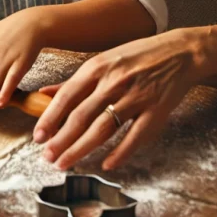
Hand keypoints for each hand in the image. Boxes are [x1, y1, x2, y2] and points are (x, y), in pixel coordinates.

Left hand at [32, 28, 199, 170]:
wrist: (179, 52)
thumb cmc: (138, 56)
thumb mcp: (103, 60)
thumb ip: (74, 80)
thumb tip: (44, 93)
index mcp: (98, 67)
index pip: (68, 96)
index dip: (51, 118)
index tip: (38, 136)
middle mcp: (114, 82)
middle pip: (82, 116)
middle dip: (62, 139)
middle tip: (47, 157)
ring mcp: (135, 97)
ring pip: (103, 128)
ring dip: (81, 148)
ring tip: (66, 163)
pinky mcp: (155, 111)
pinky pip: (134, 137)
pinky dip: (120, 153)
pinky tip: (107, 164)